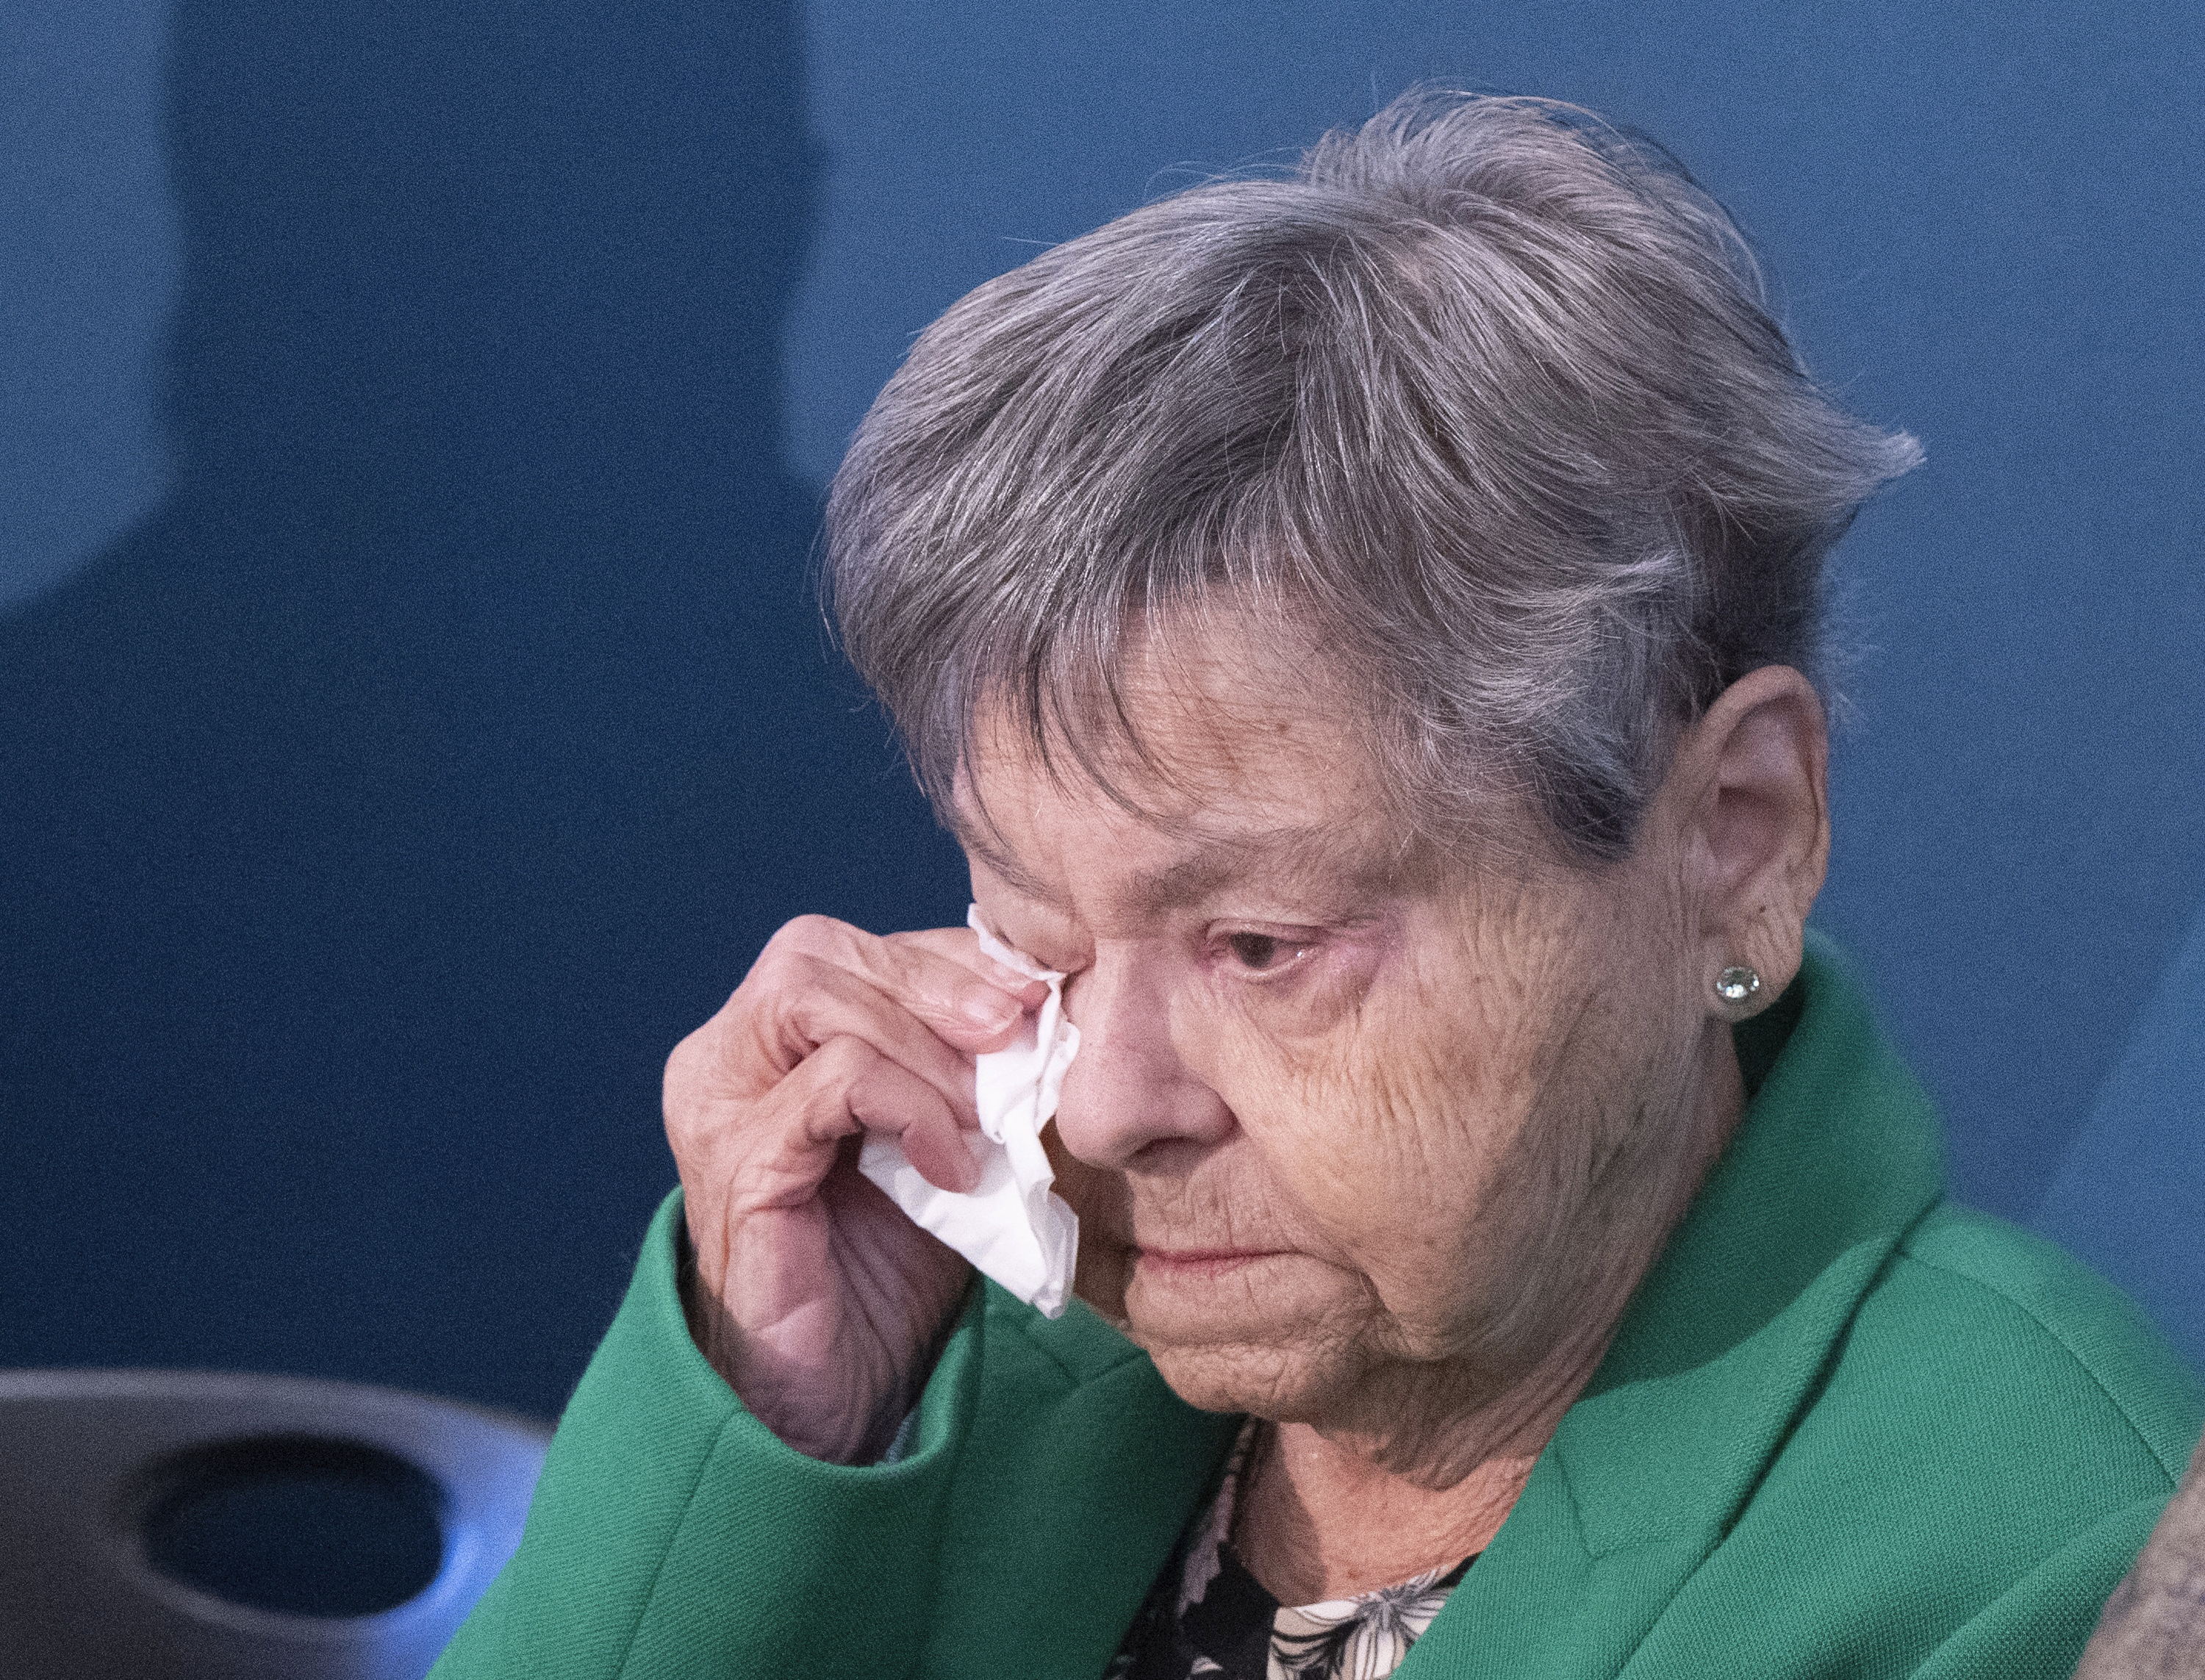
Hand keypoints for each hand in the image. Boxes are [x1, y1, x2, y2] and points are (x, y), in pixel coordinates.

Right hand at [664, 914, 1045, 1462]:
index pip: (855, 951)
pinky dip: (909, 1107)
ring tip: (985, 1112)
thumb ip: (968, 1069)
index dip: (950, 961)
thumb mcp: (942, 1143)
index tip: (1035, 998)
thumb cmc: (883, 1271)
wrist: (832, 1402)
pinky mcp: (738, 1165)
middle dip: (935, 981)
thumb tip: (1049, 1001)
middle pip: (819, 951)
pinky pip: (830, 1082)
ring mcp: (717, 1108)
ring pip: (813, 994)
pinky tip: (953, 1166)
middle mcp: (722, 1060)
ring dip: (924, 1043)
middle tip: (1018, 1031)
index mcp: (764, 1043)